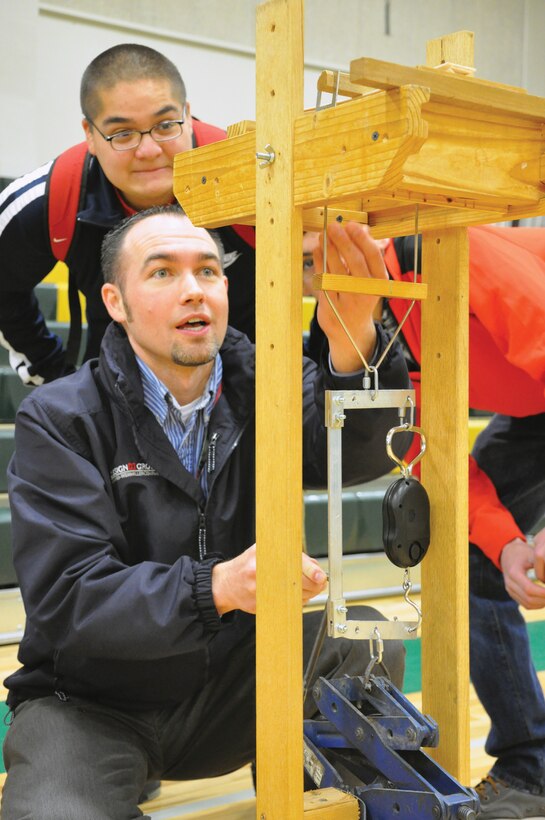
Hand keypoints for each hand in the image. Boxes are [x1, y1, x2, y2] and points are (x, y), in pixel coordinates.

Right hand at [212, 545, 327, 614]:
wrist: (226, 583)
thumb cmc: (247, 565)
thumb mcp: (264, 551)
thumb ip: (289, 556)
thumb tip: (315, 568)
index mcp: (262, 554)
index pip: (292, 562)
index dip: (310, 570)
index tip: (320, 577)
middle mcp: (259, 571)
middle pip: (297, 582)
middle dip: (313, 584)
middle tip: (319, 583)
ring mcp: (259, 590)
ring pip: (294, 596)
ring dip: (305, 594)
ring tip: (302, 587)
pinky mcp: (260, 605)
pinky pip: (285, 606)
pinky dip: (294, 602)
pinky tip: (290, 595)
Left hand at [313, 221, 387, 371]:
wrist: (350, 332)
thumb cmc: (360, 297)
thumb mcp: (370, 281)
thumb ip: (366, 257)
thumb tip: (361, 228)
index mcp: (379, 283)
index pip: (373, 256)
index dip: (362, 238)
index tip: (351, 224)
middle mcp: (365, 292)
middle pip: (354, 261)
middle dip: (343, 240)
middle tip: (334, 226)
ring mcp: (347, 301)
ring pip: (336, 269)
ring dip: (329, 248)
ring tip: (324, 235)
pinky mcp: (330, 307)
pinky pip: (323, 280)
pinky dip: (320, 263)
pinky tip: (319, 250)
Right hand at [500, 537, 544, 608]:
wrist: (508, 553)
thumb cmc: (522, 553)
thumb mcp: (532, 555)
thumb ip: (542, 566)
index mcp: (514, 573)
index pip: (529, 589)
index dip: (543, 593)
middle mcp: (510, 583)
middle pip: (529, 599)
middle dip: (544, 599)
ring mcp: (510, 590)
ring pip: (528, 604)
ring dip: (542, 603)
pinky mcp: (513, 594)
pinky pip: (526, 605)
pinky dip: (537, 605)